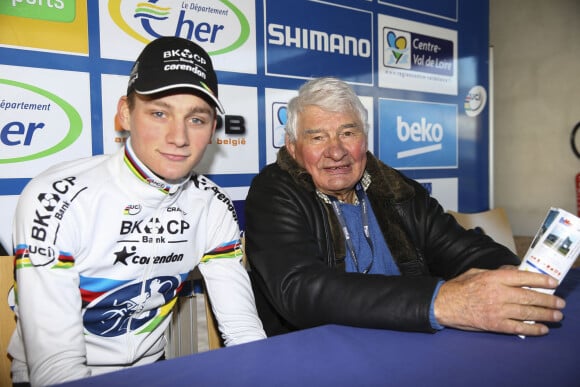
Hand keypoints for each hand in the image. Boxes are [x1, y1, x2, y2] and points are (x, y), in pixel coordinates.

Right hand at [434, 268, 565, 335]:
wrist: (444, 304)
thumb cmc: (459, 287)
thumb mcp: (477, 272)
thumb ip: (497, 272)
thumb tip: (515, 271)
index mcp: (494, 278)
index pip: (524, 277)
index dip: (541, 280)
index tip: (553, 282)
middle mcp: (498, 293)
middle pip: (530, 297)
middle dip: (549, 300)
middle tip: (560, 303)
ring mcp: (497, 310)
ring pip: (528, 313)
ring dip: (545, 315)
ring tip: (556, 316)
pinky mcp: (495, 324)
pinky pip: (518, 327)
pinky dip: (532, 329)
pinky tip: (542, 329)